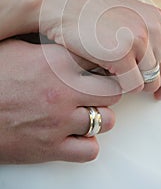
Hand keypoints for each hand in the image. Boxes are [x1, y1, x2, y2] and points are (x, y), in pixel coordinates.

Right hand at [0, 39, 120, 163]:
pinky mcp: (50, 148)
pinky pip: (89, 149)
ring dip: (101, 116)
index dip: (105, 63)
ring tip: (89, 110)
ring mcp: (60, 121)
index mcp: (57, 62)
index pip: (102, 60)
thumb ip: (47, 46)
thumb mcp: (18, 48)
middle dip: (109, 90)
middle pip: (113, 90)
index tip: (102, 66)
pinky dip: (88, 143)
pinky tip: (77, 134)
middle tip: (100, 89)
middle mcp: (64, 91)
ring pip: (107, 120)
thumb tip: (64, 39)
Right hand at [39, 0, 160, 95]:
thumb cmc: (92, 12)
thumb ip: (147, 37)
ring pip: (149, 83)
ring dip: (132, 84)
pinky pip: (132, 86)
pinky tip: (105, 74)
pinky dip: (120, 87)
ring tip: (112, 73)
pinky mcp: (121, 53)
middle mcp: (154, 28)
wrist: (64, 2)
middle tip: (126, 81)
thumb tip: (156, 69)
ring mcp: (139, 40)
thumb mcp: (129, 18)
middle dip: (147, 83)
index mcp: (159, 19)